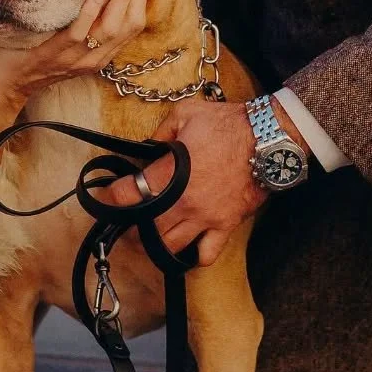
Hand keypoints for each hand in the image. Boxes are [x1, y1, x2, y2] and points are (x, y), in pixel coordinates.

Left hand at [0, 0, 149, 103]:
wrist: (5, 84)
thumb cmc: (35, 54)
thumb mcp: (68, 44)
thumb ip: (86, 24)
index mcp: (100, 55)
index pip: (133, 27)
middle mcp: (92, 59)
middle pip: (127, 26)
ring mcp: (74, 58)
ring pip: (108, 29)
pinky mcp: (53, 55)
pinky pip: (78, 32)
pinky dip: (91, 10)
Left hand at [103, 99, 272, 266]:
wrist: (267, 139)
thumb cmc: (227, 125)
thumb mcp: (186, 113)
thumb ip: (162, 130)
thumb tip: (150, 144)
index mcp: (170, 174)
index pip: (128, 194)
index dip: (110, 198)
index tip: (104, 199)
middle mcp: (184, 201)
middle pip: (145, 230)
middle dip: (129, 230)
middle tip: (123, 224)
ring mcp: (205, 218)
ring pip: (171, 247)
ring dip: (154, 246)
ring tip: (147, 240)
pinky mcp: (225, 226)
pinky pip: (206, 255)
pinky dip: (193, 258)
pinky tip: (186, 249)